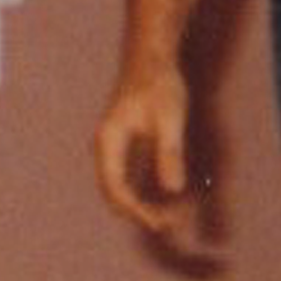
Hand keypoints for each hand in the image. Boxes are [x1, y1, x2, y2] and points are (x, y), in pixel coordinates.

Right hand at [92, 61, 206, 248]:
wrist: (151, 57)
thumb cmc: (159, 83)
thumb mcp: (169, 118)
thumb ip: (169, 153)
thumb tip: (173, 189)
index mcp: (109, 143)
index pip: (116, 189)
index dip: (136, 212)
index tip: (161, 224)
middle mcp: (106, 149)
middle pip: (115, 194)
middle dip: (140, 212)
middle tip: (172, 223)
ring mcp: (113, 149)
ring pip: (122, 189)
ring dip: (144, 204)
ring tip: (174, 214)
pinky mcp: (125, 147)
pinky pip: (130, 179)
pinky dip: (147, 191)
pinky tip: (171, 196)